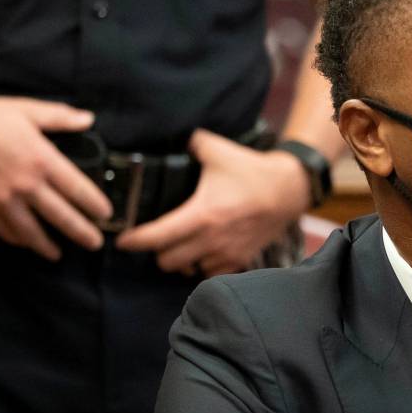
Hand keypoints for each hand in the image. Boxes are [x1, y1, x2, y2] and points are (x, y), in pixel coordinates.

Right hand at [0, 94, 112, 260]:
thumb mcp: (29, 110)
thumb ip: (61, 117)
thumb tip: (87, 119)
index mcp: (43, 160)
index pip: (78, 189)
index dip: (95, 205)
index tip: (105, 214)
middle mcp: (27, 184)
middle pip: (61, 216)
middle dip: (81, 233)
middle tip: (94, 243)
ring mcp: (5, 198)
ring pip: (32, 231)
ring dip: (47, 246)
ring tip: (58, 254)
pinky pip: (4, 230)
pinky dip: (17, 240)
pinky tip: (26, 244)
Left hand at [116, 129, 308, 276]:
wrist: (289, 190)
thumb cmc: (252, 172)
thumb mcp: (218, 150)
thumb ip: (191, 144)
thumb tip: (174, 139)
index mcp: (202, 215)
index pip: (157, 237)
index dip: (134, 241)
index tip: (122, 240)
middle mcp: (212, 240)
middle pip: (167, 261)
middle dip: (157, 251)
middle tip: (155, 238)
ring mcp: (226, 254)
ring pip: (188, 269)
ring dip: (181, 260)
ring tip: (179, 245)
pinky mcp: (239, 260)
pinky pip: (210, 272)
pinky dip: (202, 265)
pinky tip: (202, 250)